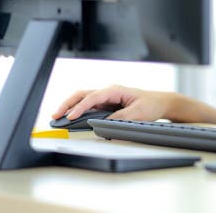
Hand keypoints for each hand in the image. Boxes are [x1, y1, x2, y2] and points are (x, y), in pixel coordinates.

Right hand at [51, 85, 173, 121]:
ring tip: (58, 117)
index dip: (81, 107)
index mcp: (115, 90)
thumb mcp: (137, 113)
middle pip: (83, 95)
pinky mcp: (107, 105)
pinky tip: (70, 118)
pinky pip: (89, 106)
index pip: (93, 97)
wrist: (160, 103)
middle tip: (55, 115)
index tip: (71, 116)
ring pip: (83, 100)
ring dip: (70, 107)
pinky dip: (78, 111)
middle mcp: (108, 92)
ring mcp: (106, 98)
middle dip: (67, 103)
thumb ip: (120, 118)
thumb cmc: (151, 104)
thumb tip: (104, 124)